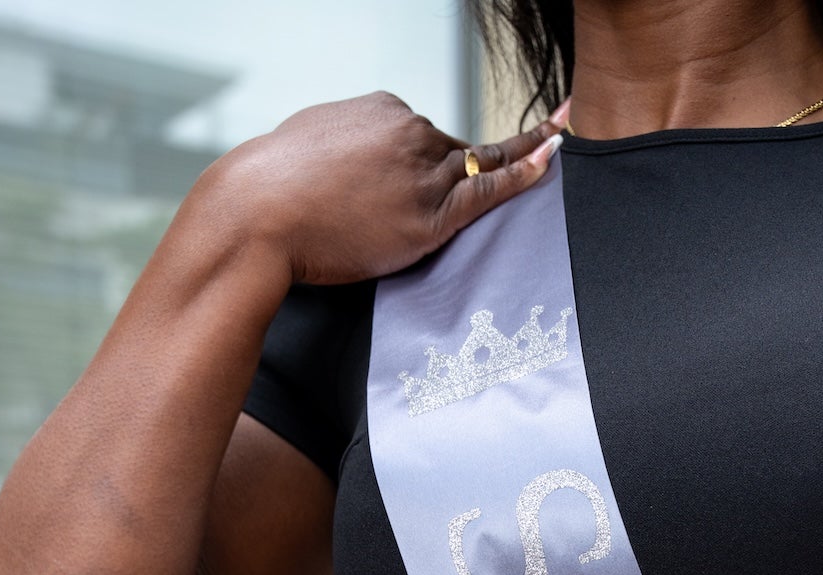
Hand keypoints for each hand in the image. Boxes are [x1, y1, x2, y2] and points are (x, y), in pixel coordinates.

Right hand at [207, 90, 568, 287]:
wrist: (259, 211)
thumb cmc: (273, 185)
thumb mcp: (315, 141)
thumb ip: (349, 148)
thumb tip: (353, 164)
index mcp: (383, 111)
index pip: (425, 136)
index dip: (436, 159)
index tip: (456, 163)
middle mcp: (410, 133)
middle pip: (457, 151)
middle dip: (479, 162)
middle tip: (548, 130)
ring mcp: (422, 173)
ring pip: (479, 166)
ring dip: (523, 155)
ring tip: (563, 138)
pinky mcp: (429, 215)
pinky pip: (488, 191)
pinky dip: (526, 174)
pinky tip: (555, 158)